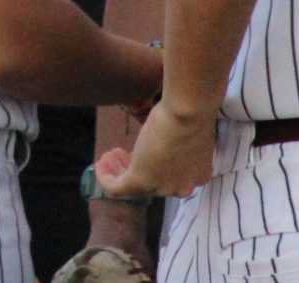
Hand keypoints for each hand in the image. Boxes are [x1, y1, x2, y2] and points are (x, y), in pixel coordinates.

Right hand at [95, 101, 215, 202]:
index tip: (142, 150)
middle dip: (135, 168)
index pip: (172, 177)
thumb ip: (182, 140)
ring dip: (119, 170)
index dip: (154, 164)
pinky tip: (100, 164)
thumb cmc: (191, 112)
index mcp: (198, 175)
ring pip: (134, 187)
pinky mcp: (140, 181)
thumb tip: (170, 132)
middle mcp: (181, 186)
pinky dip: (106, 177)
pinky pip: (117, 187)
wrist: (187, 113)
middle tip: (122, 153)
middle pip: (153, 184)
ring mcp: (161, 186)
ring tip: (110, 154)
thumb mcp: (188, 130)